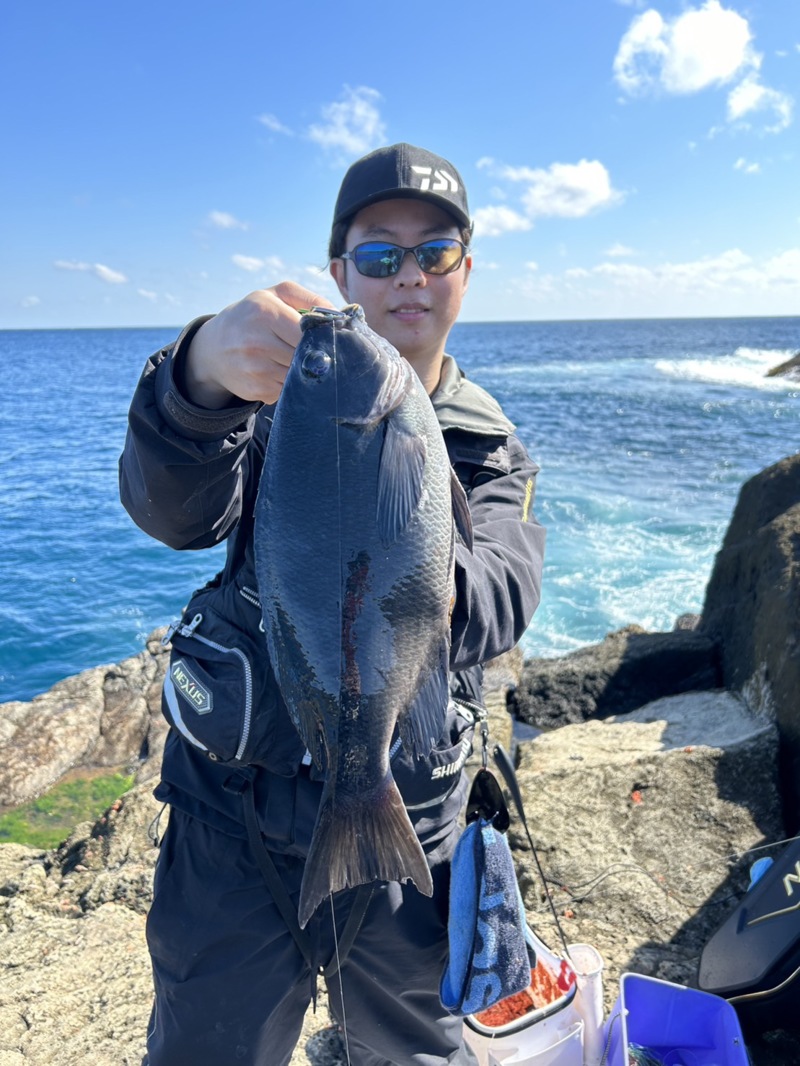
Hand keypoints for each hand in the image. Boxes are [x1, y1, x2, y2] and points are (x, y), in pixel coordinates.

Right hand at [183, 282, 335, 407]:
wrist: (214, 347)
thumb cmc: (253, 316)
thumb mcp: (276, 295)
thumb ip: (309, 298)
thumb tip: (340, 316)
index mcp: (265, 313)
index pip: (309, 332)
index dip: (323, 337)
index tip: (329, 338)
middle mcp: (257, 342)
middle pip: (306, 356)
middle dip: (315, 355)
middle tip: (317, 352)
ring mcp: (255, 369)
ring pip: (299, 376)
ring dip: (303, 371)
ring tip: (294, 360)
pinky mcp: (255, 391)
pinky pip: (287, 392)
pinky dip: (289, 386)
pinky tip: (278, 373)